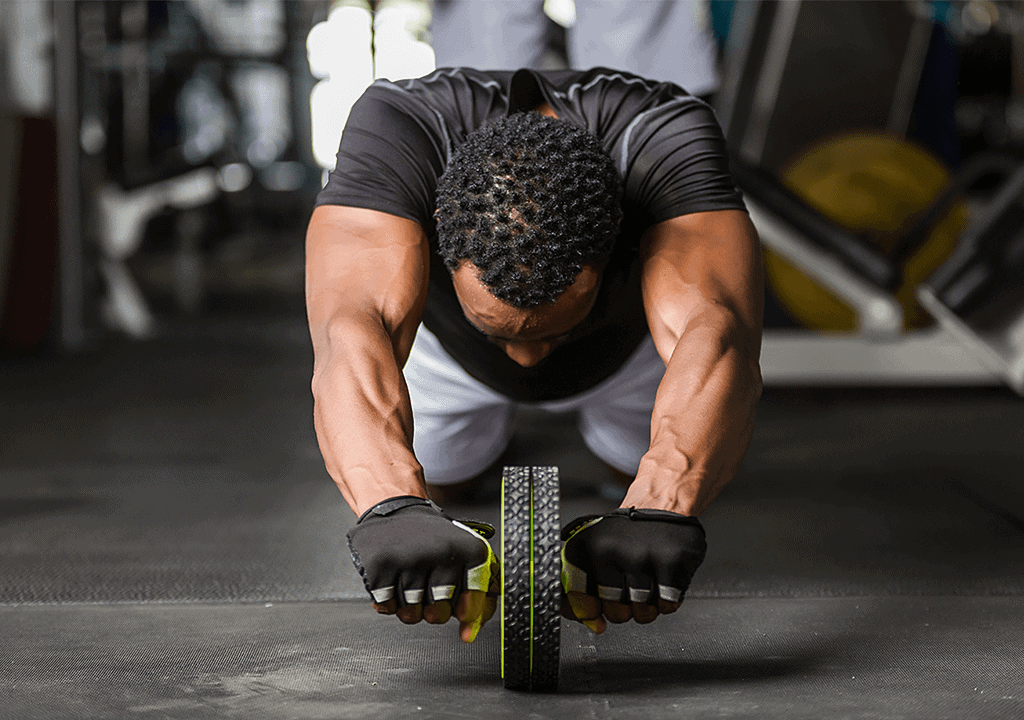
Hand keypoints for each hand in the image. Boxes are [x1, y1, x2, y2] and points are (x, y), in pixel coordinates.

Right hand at [346, 496, 498, 641]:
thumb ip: (476, 594)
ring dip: (408, 606)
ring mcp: (410, 558)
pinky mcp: (381, 565)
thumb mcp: (464, 555)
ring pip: (411, 614)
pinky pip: (386, 607)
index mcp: (469, 549)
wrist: (395, 506)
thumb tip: (468, 634)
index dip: (467, 611)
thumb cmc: (432, 538)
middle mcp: (441, 552)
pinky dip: (387, 601)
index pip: (475, 599)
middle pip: (440, 614)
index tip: (462, 613)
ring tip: (409, 580)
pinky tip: (392, 580)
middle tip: (429, 589)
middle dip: (434, 611)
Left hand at [560, 507, 705, 631]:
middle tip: (627, 592)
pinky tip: (663, 580)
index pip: (578, 597)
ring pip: (643, 612)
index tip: (595, 613)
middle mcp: (612, 549)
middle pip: (615, 613)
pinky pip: (668, 605)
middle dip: (623, 611)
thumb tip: (582, 617)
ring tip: (647, 584)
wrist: (662, 505)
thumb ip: (579, 581)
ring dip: (647, 607)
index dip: (588, 611)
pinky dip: (668, 600)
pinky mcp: (672, 561)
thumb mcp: (592, 545)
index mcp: (587, 546)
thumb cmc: (626, 533)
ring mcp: (643, 555)